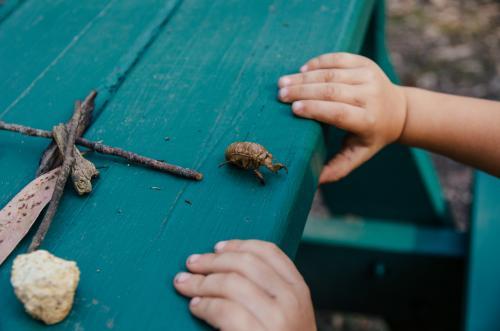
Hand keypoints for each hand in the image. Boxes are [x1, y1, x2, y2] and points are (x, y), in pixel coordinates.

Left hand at [173, 240, 315, 330]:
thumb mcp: (289, 314)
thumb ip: (270, 290)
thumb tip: (228, 262)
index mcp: (299, 290)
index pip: (269, 252)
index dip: (239, 244)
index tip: (217, 247)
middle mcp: (291, 300)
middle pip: (245, 263)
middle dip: (212, 260)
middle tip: (191, 263)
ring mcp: (277, 320)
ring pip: (230, 283)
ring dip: (201, 281)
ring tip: (184, 283)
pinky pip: (223, 310)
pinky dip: (204, 304)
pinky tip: (195, 306)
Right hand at [278, 52, 406, 182]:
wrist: (399, 110)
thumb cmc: (372, 136)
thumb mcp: (359, 154)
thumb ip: (338, 168)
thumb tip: (315, 181)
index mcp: (368, 120)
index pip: (338, 112)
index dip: (315, 109)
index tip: (294, 109)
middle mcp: (370, 95)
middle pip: (331, 91)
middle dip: (302, 91)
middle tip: (281, 94)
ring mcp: (369, 76)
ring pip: (331, 74)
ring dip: (304, 77)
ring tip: (283, 82)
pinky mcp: (366, 62)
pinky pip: (338, 59)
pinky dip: (318, 62)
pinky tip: (302, 69)